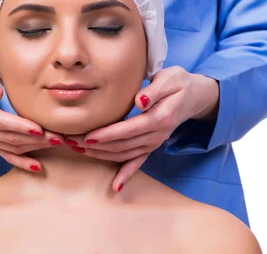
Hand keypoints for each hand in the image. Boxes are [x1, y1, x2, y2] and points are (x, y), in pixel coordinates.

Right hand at [0, 62, 63, 171]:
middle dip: (35, 139)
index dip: (19, 126)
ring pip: (11, 147)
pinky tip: (37, 166)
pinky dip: (22, 162)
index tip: (38, 128)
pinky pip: (6, 155)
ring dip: (35, 147)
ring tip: (56, 142)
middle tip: (58, 136)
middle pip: (9, 137)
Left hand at [65, 66, 219, 191]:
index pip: (129, 129)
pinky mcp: (152, 145)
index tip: (88, 136)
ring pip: (124, 154)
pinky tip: (115, 186)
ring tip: (77, 149)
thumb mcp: (170, 79)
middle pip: (122, 144)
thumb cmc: (178, 83)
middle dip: (95, 145)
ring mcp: (154, 142)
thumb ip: (154, 91)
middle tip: (71, 141)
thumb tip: (139, 101)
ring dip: (100, 154)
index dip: (108, 134)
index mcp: (160, 118)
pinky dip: (126, 174)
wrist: (194, 95)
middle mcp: (157, 135)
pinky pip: (138, 162)